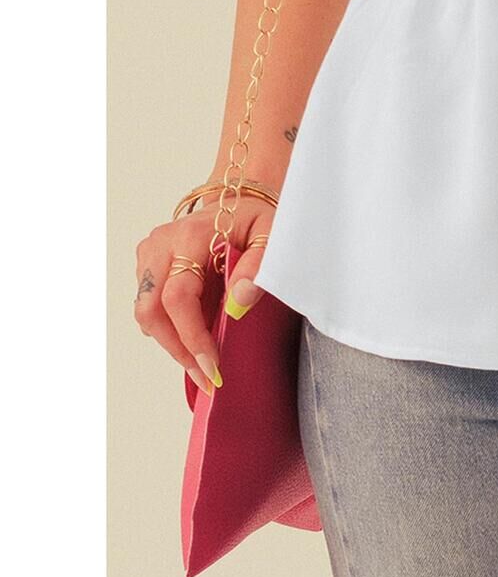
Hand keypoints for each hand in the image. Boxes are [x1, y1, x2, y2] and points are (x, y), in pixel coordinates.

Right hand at [132, 197, 276, 393]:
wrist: (239, 200)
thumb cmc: (257, 219)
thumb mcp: (273, 235)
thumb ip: (259, 266)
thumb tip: (238, 304)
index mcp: (191, 235)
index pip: (178, 297)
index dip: (191, 336)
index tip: (211, 366)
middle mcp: (162, 243)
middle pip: (150, 310)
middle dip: (176, 349)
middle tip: (206, 376)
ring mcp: (150, 253)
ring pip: (146, 312)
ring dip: (172, 342)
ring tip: (203, 363)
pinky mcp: (147, 265)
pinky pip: (150, 306)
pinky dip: (170, 328)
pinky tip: (196, 338)